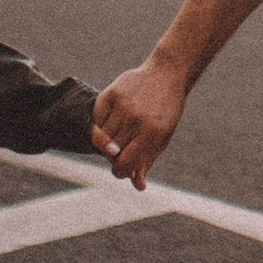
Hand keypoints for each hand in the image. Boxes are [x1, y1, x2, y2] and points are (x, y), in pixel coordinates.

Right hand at [95, 59, 186, 188]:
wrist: (166, 76)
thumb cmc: (164, 113)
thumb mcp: (162, 138)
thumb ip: (146, 162)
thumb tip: (138, 186)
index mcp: (152, 134)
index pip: (124, 164)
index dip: (119, 172)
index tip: (120, 170)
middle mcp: (136, 120)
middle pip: (111, 152)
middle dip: (114, 156)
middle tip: (122, 149)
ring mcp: (123, 106)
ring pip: (101, 137)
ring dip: (106, 141)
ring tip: (119, 134)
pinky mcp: (111, 93)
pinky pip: (96, 119)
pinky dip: (101, 124)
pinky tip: (113, 119)